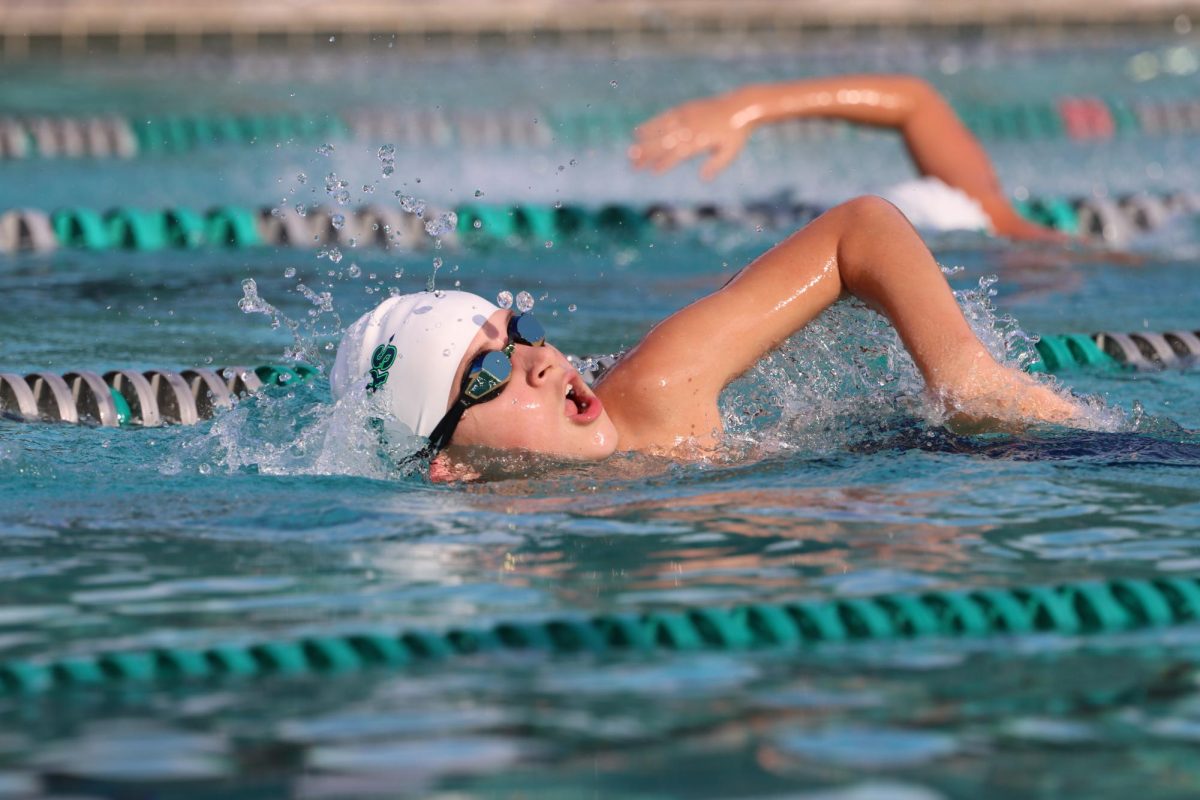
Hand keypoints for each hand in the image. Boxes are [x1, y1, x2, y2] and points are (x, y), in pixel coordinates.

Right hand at [629, 93, 754, 179]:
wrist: (741, 106)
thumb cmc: (736, 133)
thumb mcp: (731, 152)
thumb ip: (716, 164)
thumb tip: (703, 178)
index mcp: (700, 141)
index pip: (679, 154)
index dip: (666, 162)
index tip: (653, 170)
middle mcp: (690, 128)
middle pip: (665, 143)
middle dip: (648, 154)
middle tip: (632, 164)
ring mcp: (686, 117)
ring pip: (660, 131)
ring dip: (644, 142)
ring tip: (630, 151)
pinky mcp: (684, 109)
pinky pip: (664, 118)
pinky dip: (650, 125)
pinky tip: (638, 132)